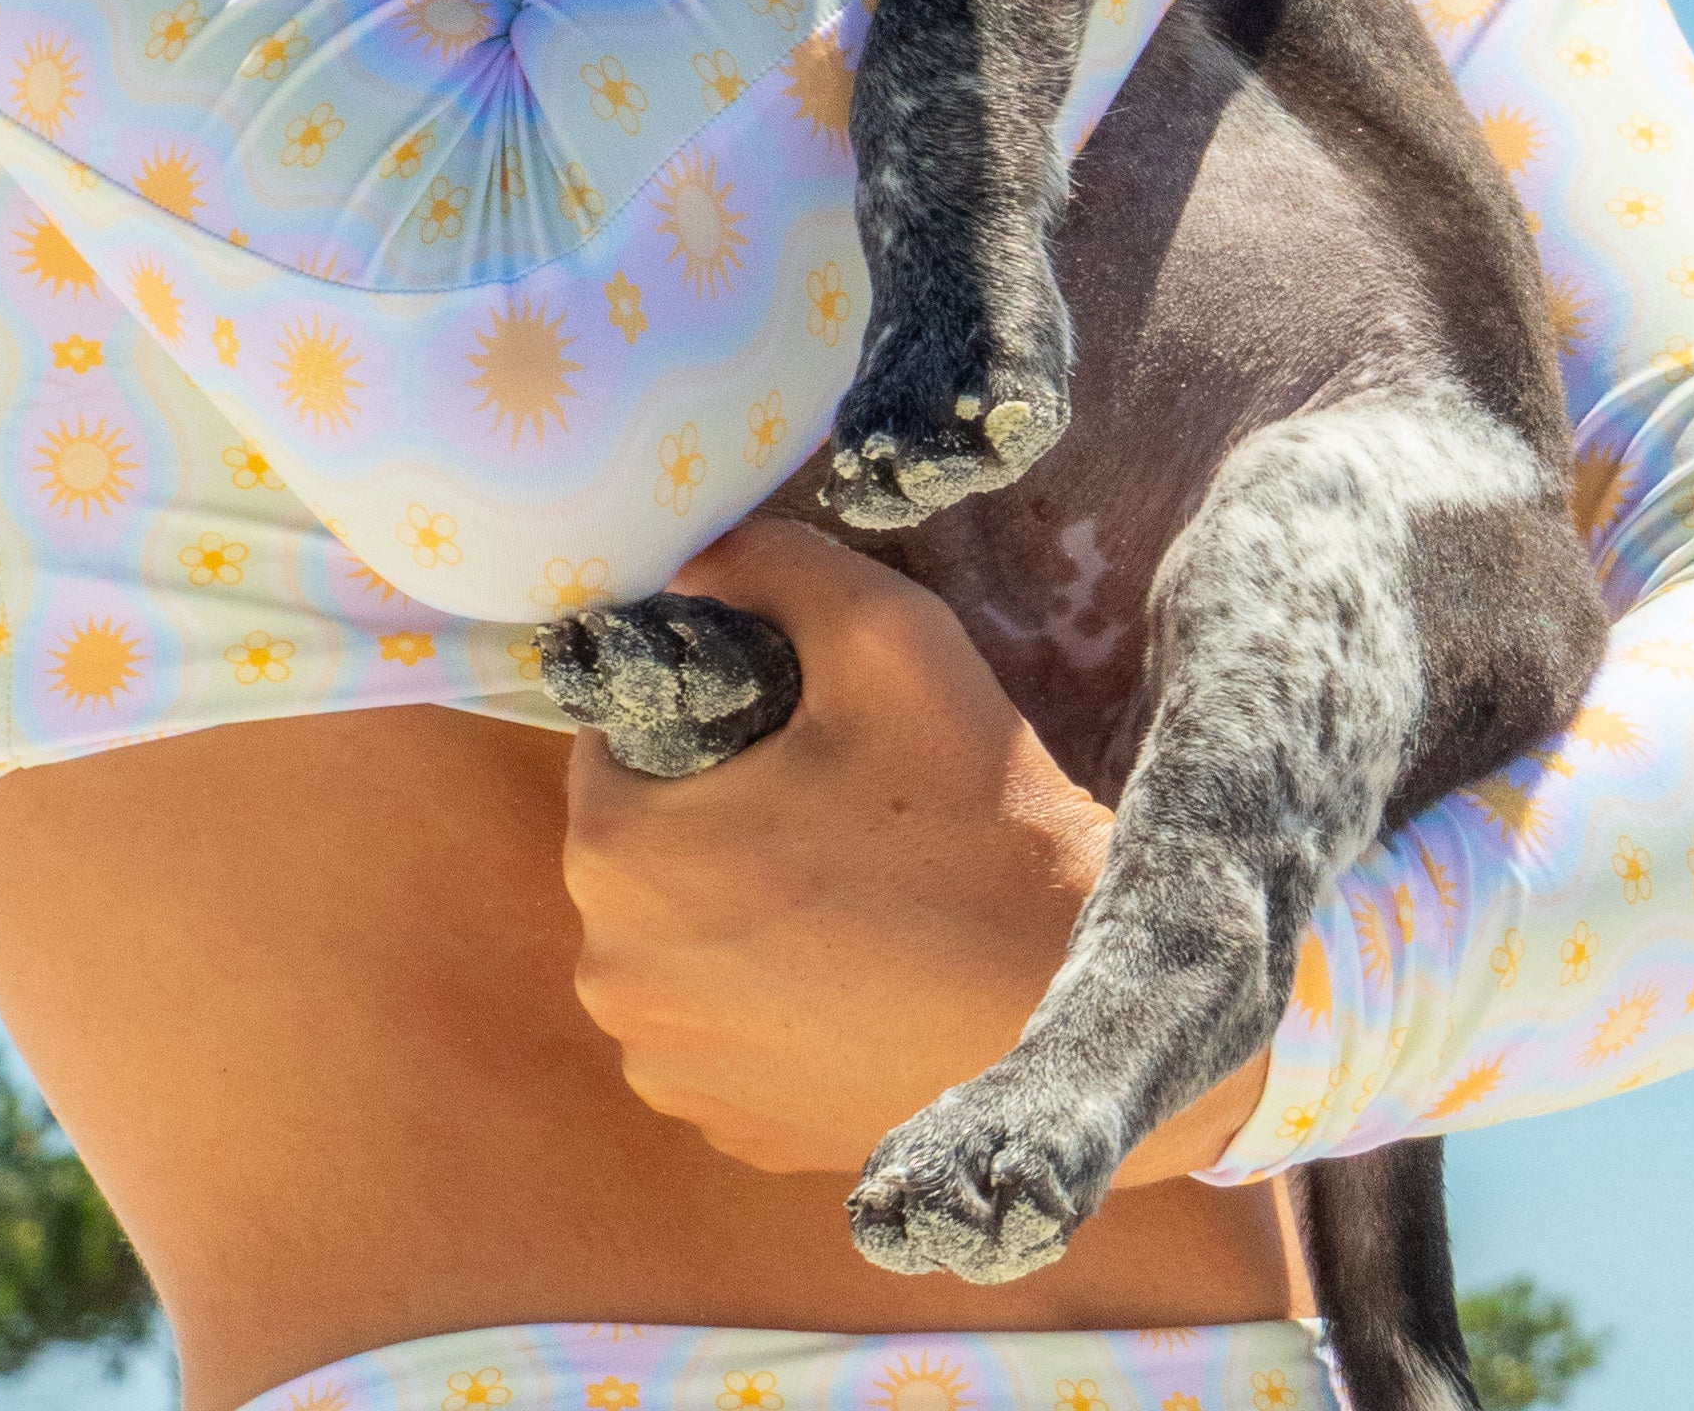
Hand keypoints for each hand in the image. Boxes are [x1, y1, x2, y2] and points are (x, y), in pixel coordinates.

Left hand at [563, 517, 1262, 1182]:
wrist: (1079, 1009)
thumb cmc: (977, 813)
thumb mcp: (885, 632)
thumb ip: (769, 562)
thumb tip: (690, 556)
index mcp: (618, 853)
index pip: (619, 741)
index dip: (704, 720)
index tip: (794, 729)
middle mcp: (614, 978)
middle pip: (642, 847)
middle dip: (712, 816)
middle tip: (833, 801)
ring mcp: (673, 1071)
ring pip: (678, 942)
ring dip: (734, 910)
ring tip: (852, 889)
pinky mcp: (735, 1135)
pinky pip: (721, 1030)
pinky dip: (767, 999)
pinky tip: (855, 972)